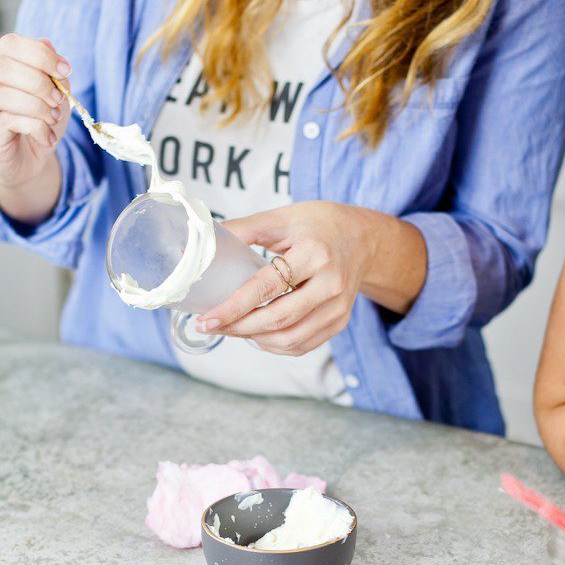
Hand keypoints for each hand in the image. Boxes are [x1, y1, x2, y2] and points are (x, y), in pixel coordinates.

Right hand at [0, 34, 71, 190]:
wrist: (33, 160)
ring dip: (34, 105)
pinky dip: (36, 127)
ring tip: (53, 117)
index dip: (38, 53)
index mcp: (1, 67)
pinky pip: (8, 121)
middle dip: (36, 81)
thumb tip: (47, 44)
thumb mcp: (57, 94)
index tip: (65, 70)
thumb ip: (53, 71)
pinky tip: (48, 136)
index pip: (8, 44)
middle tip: (57, 99)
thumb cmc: (42, 122)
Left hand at [197, 202, 373, 355]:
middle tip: (211, 326)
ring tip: (232, 329)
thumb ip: (243, 229)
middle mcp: (330, 282)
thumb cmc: (319, 225)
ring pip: (290, 338)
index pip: (267, 286)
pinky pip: (303, 345)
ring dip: (255, 339)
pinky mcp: (340, 321)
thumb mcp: (282, 218)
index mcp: (314, 252)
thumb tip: (202, 243)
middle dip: (238, 327)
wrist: (362, 239)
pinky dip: (275, 346)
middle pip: (278, 318)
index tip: (207, 319)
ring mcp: (338, 306)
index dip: (234, 306)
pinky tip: (258, 335)